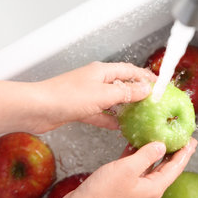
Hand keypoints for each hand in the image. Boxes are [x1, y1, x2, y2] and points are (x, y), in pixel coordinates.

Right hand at [25, 138, 196, 197]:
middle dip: (172, 152)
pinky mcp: (122, 187)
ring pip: (148, 167)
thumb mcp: (128, 169)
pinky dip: (136, 156)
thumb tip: (161, 146)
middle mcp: (147, 189)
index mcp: (154, 187)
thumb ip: (146, 155)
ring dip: (153, 152)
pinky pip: (134, 169)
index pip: (175, 167)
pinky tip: (133, 145)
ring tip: (159, 136)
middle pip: (165, 167)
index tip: (192, 140)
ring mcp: (134, 189)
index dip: (184, 153)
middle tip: (180, 137)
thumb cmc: (103, 194)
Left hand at [33, 61, 155, 131]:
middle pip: (121, 85)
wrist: (37, 109)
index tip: (160, 85)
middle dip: (137, 93)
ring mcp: (87, 96)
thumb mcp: (102, 94)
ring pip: (112, 101)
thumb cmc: (66, 97)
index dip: (145, 77)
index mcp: (101, 72)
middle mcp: (95, 81)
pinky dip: (109, 120)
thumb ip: (125, 92)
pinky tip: (119, 127)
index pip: (129, 70)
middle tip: (153, 102)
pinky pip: (100, 114)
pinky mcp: (80, 110)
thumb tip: (145, 90)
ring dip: (125, 107)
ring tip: (140, 115)